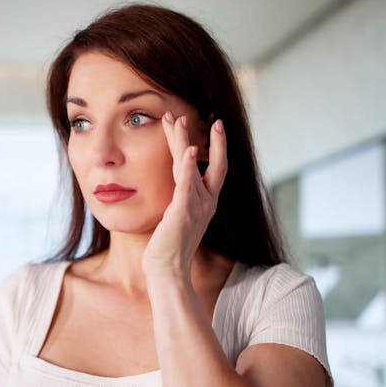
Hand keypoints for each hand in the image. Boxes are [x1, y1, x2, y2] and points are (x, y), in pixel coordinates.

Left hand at [141, 111, 227, 279]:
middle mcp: (206, 202)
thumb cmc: (169, 247)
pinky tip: (187, 150)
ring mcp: (196, 206)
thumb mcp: (178, 217)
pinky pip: (187, 184)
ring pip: (192, 166)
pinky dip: (187, 166)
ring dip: (184, 141)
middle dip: (213, 139)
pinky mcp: (183, 211)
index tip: (214, 125)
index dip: (218, 146)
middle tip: (209, 116)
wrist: (168, 269)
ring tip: (178, 119)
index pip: (217, 169)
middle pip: (213, 163)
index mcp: (206, 202)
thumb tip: (179, 187)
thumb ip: (182, 200)